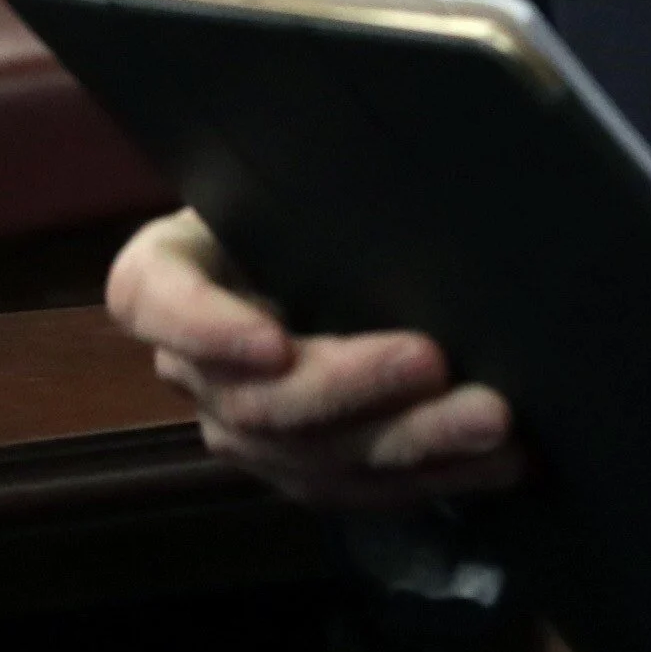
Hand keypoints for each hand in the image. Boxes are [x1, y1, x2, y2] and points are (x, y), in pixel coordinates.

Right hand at [105, 209, 522, 508]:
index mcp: (162, 276)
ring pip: (316, 458)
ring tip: (489, 418)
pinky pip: (362, 487)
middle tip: (431, 360)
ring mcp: (245, 431)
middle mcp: (192, 368)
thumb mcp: (290, 170)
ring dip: (411, 442)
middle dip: (351, 386)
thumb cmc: (299, 191)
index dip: (206, 331)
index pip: (151, 302)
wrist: (318, 241)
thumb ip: (311, 176)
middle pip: (255, 401)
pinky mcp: (304, 470)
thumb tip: (392, 163)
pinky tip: (499, 459)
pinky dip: (436, 473)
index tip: (275, 344)